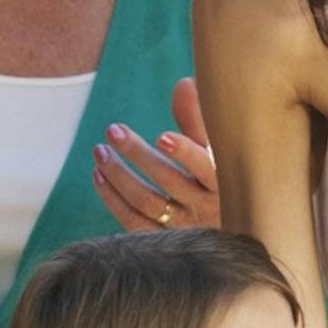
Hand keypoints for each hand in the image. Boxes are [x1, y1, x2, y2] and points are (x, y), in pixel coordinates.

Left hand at [95, 77, 219, 231]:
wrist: (228, 227)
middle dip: (138, 155)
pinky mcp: (164, 243)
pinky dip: (113, 200)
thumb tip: (185, 83)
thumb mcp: (214, 150)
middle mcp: (206, 208)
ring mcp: (184, 229)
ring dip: (119, 176)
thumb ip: (198, 119)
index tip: (162, 137)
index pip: (206, 167)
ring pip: (147, 203)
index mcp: (224, 182)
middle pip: (168, 181)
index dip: (185, 154)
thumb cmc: (219, 178)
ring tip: (100, 151)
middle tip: (113, 130)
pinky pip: (133, 224)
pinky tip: (99, 176)